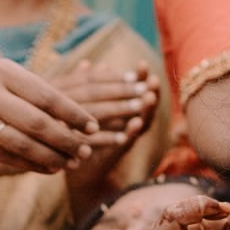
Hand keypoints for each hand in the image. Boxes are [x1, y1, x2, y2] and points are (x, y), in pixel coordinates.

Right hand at [0, 57, 112, 173]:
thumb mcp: (4, 71)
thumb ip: (35, 89)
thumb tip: (75, 113)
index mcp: (3, 72)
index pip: (47, 96)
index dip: (74, 114)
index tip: (93, 126)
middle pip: (37, 124)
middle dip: (66, 140)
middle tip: (85, 150)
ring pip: (22, 145)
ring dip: (51, 157)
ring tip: (71, 163)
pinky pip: (6, 157)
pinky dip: (31, 165)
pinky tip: (49, 168)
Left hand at [53, 64, 158, 189]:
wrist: (77, 165)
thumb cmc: (85, 133)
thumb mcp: (88, 105)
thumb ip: (93, 87)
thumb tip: (93, 64)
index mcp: (123, 109)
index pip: (134, 89)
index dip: (139, 77)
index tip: (142, 63)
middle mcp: (128, 122)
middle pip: (144, 104)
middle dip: (150, 91)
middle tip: (153, 79)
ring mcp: (125, 137)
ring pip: (141, 122)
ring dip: (146, 110)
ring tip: (150, 98)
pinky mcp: (117, 152)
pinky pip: (127, 141)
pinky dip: (131, 132)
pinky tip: (136, 123)